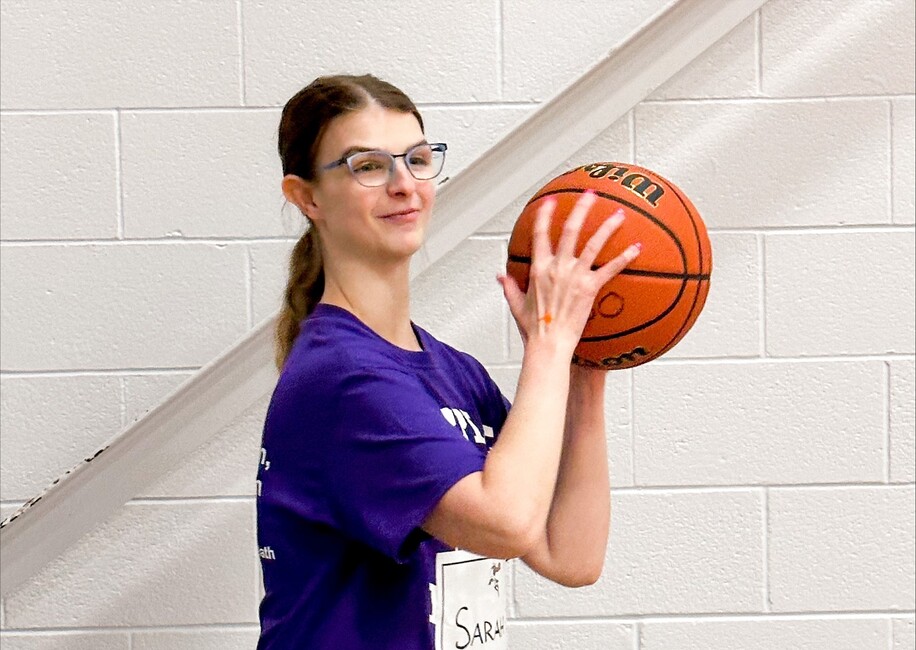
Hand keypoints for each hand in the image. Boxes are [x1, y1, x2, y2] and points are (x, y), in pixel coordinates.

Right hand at [498, 191, 639, 356]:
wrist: (548, 344)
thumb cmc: (534, 329)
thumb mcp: (517, 305)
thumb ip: (509, 287)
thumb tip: (500, 276)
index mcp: (538, 269)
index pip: (540, 235)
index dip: (545, 216)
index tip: (550, 202)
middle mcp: (557, 267)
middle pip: (570, 230)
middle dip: (581, 208)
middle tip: (591, 194)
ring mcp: (574, 276)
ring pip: (593, 244)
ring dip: (607, 227)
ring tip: (619, 214)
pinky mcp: (590, 288)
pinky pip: (610, 269)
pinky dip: (625, 257)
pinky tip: (637, 248)